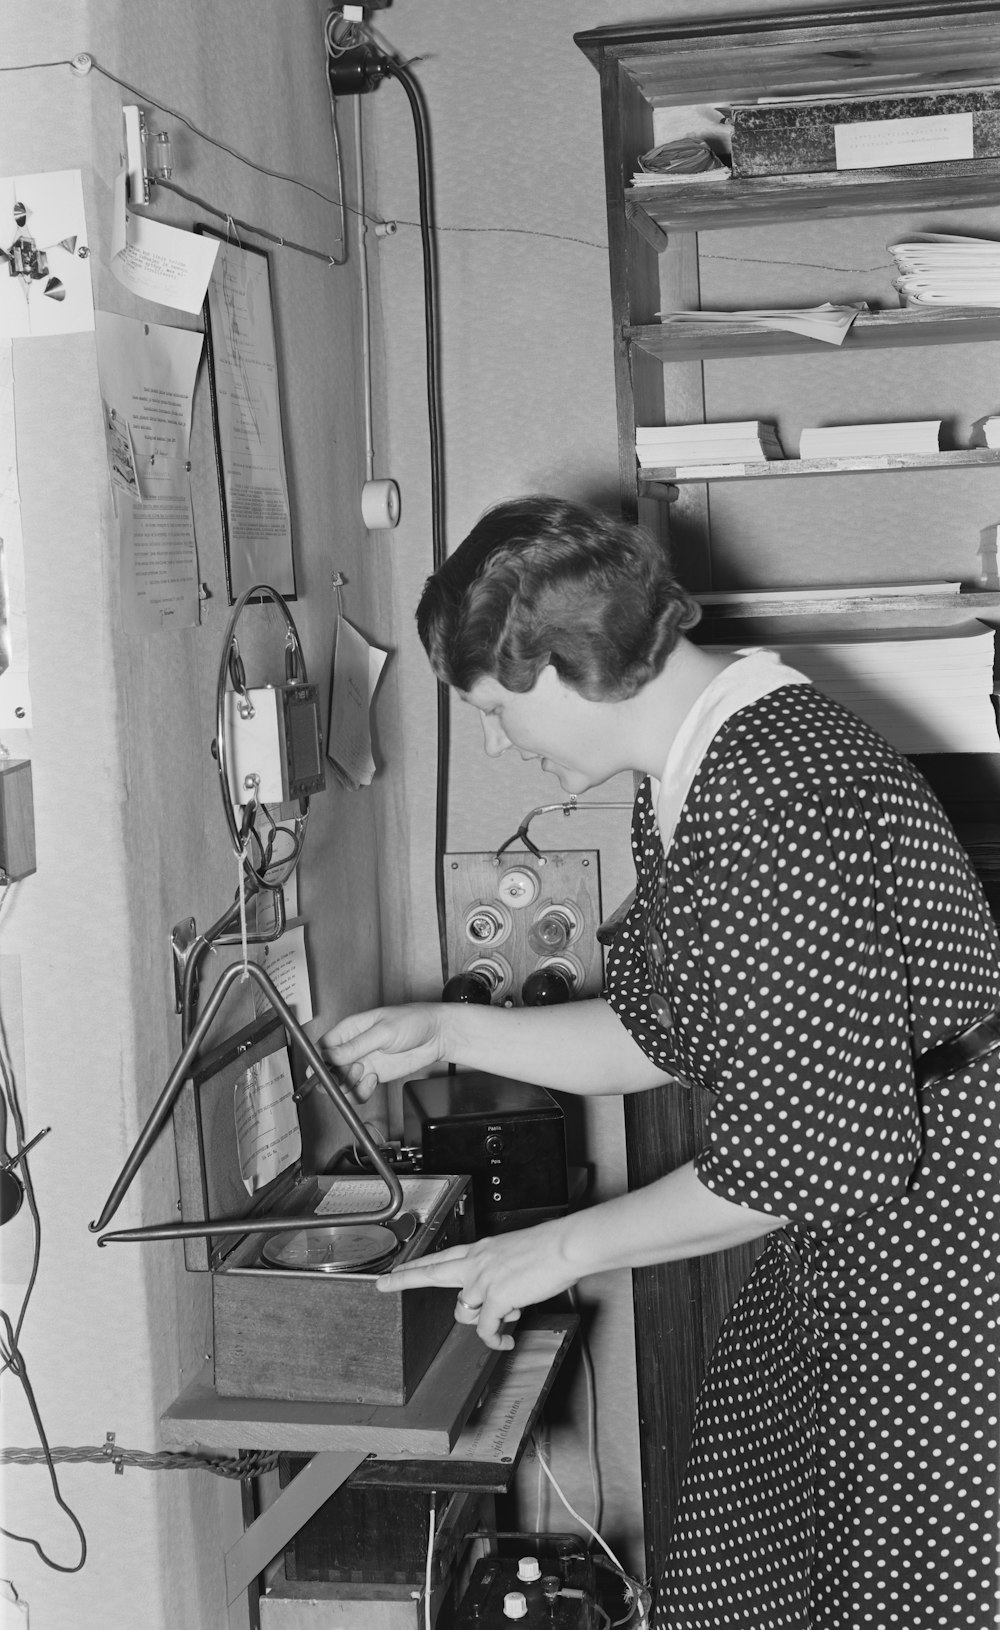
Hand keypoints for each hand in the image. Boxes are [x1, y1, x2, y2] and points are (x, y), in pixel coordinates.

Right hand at [319, 1004, 450, 1100]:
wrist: (437, 1035)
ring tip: (365, 1073)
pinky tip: (374, 1081)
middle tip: (343, 1078)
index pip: (323, 1046)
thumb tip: (329, 1054)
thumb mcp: (382, 1031)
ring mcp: (364, 1062)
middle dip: (332, 1077)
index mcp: (350, 1029)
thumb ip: (355, 1045)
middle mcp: (354, 1047)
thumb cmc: (413, 1021)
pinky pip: (358, 1090)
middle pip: (328, 1068)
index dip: (317, 1061)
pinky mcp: (375, 1076)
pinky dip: (362, 1091)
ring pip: (342, 1082)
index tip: (316, 1073)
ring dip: (348, 1084)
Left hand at [375, 1217, 577, 1350]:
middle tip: (382, 1283)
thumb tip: (504, 1304)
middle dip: (403, 1278)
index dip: (418, 1262)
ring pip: (464, 1311)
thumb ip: (502, 1276)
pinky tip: (506, 1340)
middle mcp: (478, 1262)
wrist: (566, 1246)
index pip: (442, 1255)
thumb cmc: (550, 1249)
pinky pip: (488, 1328)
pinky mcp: (497, 1297)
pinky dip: (496, 1338)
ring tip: (504, 1323)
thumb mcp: (517, 1255)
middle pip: (431, 1271)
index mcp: (482, 1250)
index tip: (399, 1266)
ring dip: (481, 1322)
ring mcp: (484, 1279)